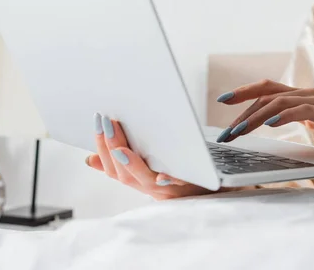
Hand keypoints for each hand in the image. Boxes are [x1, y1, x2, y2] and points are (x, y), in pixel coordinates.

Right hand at [85, 113, 215, 199]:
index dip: (102, 149)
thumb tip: (91, 160)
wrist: (222, 188)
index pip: (113, 170)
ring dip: (131, 165)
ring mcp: (172, 191)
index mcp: (142, 181)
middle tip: (106, 123)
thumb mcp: (153, 166)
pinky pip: (180, 188)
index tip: (96, 122)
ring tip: (120, 147)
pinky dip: (169, 182)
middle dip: (111, 148)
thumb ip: (127, 162)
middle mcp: (154, 188)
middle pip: (124, 175)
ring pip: (146, 182)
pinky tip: (162, 176)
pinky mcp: (193, 189)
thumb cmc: (187, 174)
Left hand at [215, 79, 313, 147]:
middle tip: (226, 131)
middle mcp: (305, 93)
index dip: (243, 92)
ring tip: (239, 132)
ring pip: (278, 103)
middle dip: (242, 112)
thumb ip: (295, 116)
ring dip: (255, 118)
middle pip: (266, 95)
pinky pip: (301, 110)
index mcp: (300, 95)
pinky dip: (283, 116)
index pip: (266, 89)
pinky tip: (270, 124)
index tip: (223, 100)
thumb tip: (273, 119)